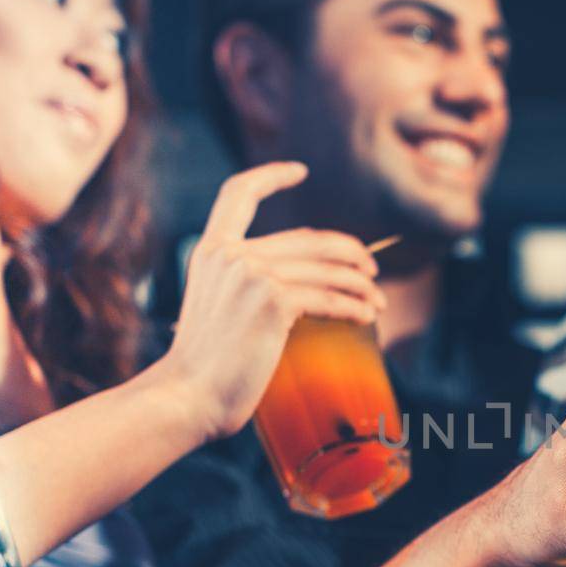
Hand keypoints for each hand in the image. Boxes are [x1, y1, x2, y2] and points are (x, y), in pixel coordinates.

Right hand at [157, 162, 386, 440]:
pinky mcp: (274, 301)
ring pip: (327, 270)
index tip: (300, 171)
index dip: (271, 177)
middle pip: (309, 239)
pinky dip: (354, 306)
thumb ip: (245, 284)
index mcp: (211, 251)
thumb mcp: (217, 308)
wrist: (188, 395)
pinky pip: (330, 297)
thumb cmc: (206, 368)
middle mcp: (232, 255)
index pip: (238, 194)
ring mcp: (253, 275)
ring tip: (377, 301)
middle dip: (349, 252)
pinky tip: (367, 315)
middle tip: (372, 270)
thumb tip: (298, 285)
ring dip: (360, 284)